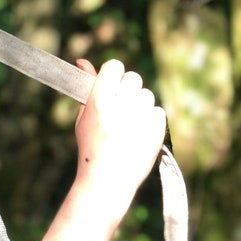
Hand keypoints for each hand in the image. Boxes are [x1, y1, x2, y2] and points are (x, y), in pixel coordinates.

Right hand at [73, 58, 165, 217]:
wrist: (108, 179)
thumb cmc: (91, 147)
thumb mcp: (83, 116)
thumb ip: (87, 87)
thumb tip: (83, 61)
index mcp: (100, 98)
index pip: (115, 66)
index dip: (113, 76)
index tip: (111, 86)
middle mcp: (121, 104)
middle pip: (133, 77)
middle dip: (126, 90)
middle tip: (119, 107)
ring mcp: (141, 115)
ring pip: (146, 94)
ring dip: (139, 105)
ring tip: (128, 125)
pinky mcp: (158, 128)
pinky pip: (158, 111)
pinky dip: (150, 120)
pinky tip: (138, 133)